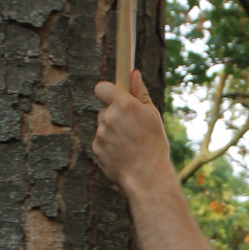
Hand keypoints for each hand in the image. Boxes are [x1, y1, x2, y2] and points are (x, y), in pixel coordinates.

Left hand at [92, 71, 170, 193]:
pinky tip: (123, 154)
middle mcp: (108, 117)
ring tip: (129, 145)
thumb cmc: (153, 144)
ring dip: (112, 132)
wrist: (146, 175)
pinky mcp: (95, 148)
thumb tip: (134, 74)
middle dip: (115, 116)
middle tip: (132, 129)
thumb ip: (140, 93)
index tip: (115, 98)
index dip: (108, 93)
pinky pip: (100, 142)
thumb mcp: (152, 115)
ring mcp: (100, 133)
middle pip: (105, 110)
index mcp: (123, 104)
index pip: (102, 88)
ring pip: (103, 127)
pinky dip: (109, 146)